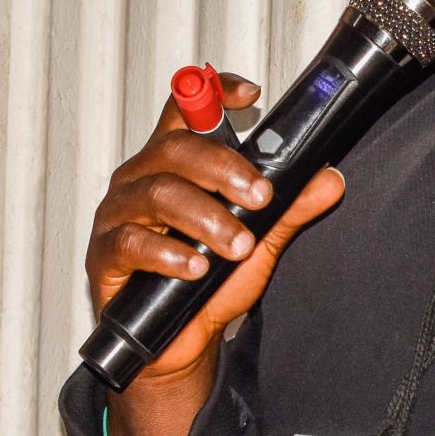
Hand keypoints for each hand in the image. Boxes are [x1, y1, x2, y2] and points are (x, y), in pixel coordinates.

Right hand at [85, 72, 344, 435]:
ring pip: (155, 193)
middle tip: (260, 197)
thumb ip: (290, 208)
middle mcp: (142, 178)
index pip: (186, 110)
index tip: (250, 94)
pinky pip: (130, 242)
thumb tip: (330, 180)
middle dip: (223, 168)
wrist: (182, 343)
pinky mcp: (105, 254)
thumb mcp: (261, 240)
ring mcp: (119, 214)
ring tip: (237, 245)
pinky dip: (167, 253)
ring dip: (204, 217)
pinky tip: (195, 268)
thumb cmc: (212, 282)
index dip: (212, 91)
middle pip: (175, 149)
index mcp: (174, 163)